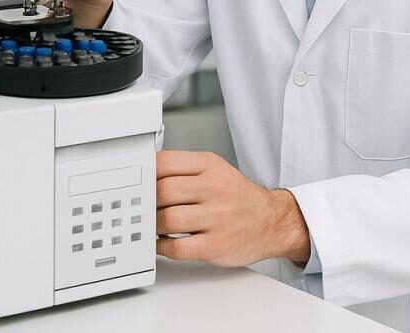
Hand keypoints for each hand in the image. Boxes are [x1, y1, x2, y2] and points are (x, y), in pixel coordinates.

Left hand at [155, 150, 310, 267]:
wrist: (272, 221)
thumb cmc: (238, 198)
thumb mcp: (217, 172)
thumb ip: (184, 171)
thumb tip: (145, 179)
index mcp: (211, 166)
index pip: (165, 162)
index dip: (144, 174)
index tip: (138, 183)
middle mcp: (215, 189)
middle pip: (163, 191)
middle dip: (148, 202)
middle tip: (145, 208)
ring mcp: (216, 218)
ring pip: (166, 219)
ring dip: (153, 226)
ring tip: (155, 225)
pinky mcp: (215, 245)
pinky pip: (175, 247)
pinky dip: (162, 247)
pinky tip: (164, 242)